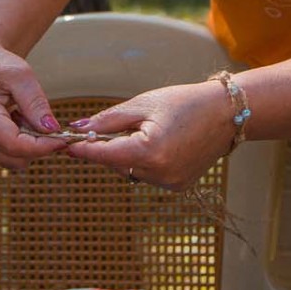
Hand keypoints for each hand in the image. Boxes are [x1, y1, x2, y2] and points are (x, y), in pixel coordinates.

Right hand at [0, 37, 69, 169]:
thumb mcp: (21, 75)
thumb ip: (36, 103)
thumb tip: (52, 130)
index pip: (13, 144)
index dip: (41, 146)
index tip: (63, 139)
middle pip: (13, 159)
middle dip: (37, 148)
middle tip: (49, 125)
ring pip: (11, 161)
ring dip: (28, 146)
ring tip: (29, 118)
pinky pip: (6, 155)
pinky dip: (20, 144)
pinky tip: (20, 123)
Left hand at [64, 80, 235, 189]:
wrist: (227, 114)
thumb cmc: (185, 102)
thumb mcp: (143, 104)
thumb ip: (108, 120)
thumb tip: (77, 128)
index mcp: (150, 151)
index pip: (105, 155)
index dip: (83, 150)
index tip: (63, 145)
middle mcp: (160, 173)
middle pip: (116, 164)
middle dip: (106, 148)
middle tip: (97, 131)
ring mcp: (170, 184)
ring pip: (130, 171)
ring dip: (126, 155)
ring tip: (147, 130)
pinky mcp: (177, 186)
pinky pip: (147, 175)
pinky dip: (144, 162)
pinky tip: (160, 144)